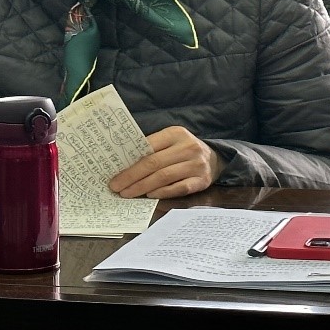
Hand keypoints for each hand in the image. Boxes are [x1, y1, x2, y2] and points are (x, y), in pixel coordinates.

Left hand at [107, 125, 222, 198]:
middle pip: (154, 164)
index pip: (148, 148)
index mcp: (176, 133)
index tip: (115, 174)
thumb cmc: (183, 151)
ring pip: (164, 177)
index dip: (130, 163)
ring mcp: (196, 164)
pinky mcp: (202, 180)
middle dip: (132, 177)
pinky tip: (150, 196)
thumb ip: (152, 148)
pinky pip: (179, 188)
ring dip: (143, 187)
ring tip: (128, 194)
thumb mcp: (170, 141)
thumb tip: (123, 164)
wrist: (214, 159)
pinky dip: (163, 193)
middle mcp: (188, 147)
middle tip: (117, 188)